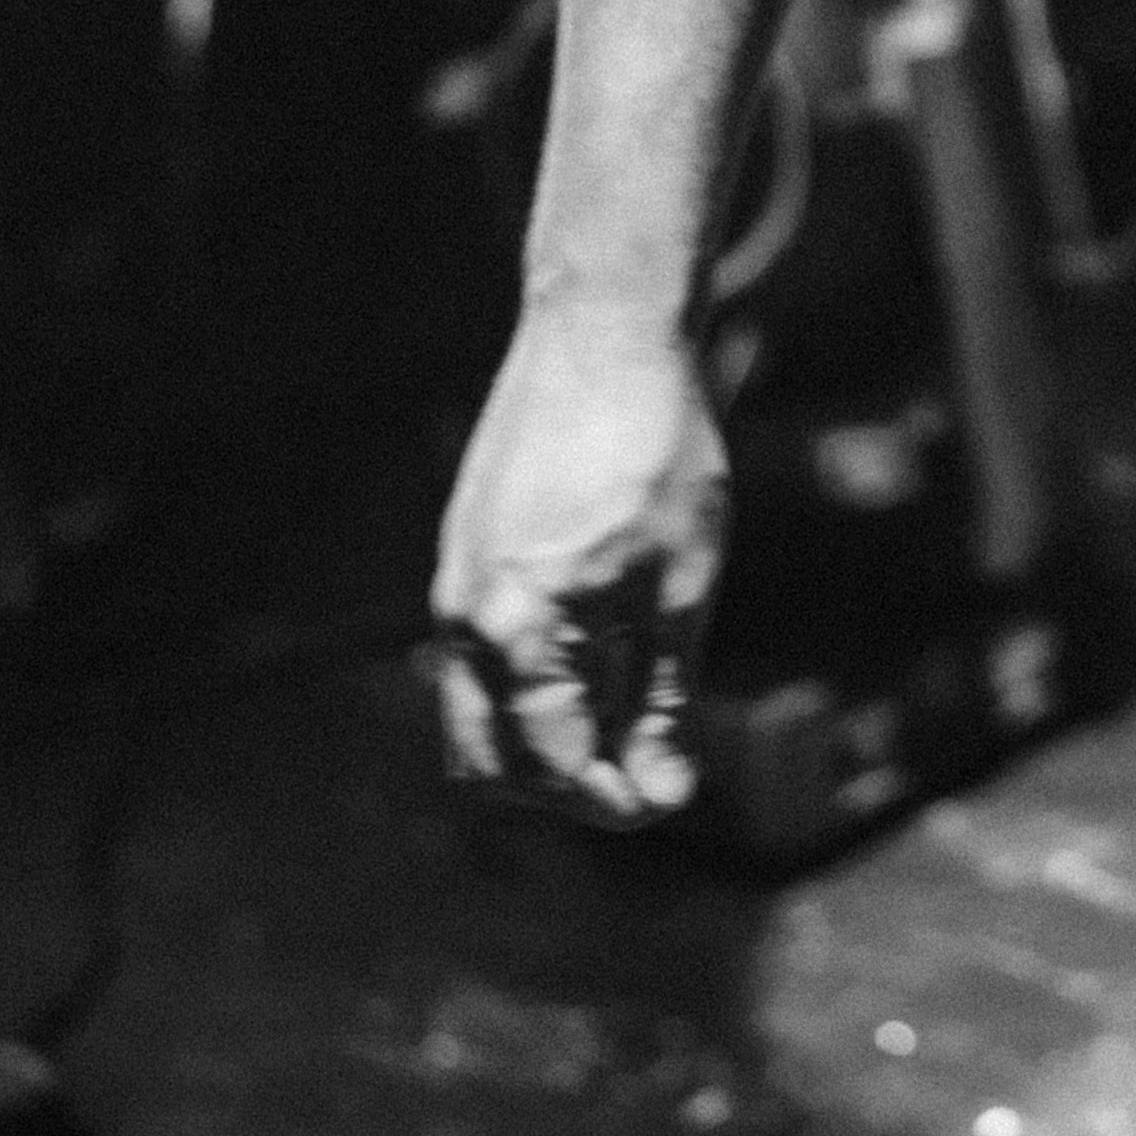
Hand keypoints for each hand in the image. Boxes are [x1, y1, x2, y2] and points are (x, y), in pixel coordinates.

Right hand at [427, 293, 728, 819]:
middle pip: (491, 767)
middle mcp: (467, 620)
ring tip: (621, 722)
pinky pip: (474, 666)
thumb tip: (665, 794)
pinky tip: (594, 662)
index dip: (615, 800)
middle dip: (565, 789)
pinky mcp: (461, 561)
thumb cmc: (655, 451)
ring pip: (474, 721)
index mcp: (522, 629)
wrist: (602, 336)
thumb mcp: (681, 583)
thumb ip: (663, 699)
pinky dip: (523, 693)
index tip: (669, 796)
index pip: (553, 766)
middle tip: (643, 771)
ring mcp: (454, 588)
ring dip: (538, 746)